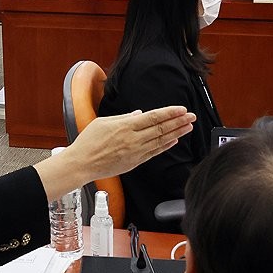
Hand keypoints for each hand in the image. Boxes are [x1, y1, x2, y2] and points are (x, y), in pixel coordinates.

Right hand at [33, 106, 194, 200]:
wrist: (81, 163)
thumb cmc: (88, 142)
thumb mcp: (104, 122)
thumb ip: (124, 118)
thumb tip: (139, 114)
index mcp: (126, 126)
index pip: (153, 117)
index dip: (169, 113)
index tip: (181, 109)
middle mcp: (133, 139)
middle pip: (161, 128)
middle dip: (178, 122)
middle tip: (191, 117)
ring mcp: (135, 152)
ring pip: (161, 141)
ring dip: (176, 133)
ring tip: (188, 127)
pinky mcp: (134, 162)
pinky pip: (154, 153)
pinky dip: (165, 146)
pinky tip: (174, 141)